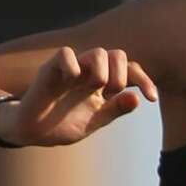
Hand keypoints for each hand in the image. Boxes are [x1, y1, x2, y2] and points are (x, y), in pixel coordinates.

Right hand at [3, 47, 157, 146]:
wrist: (33, 132)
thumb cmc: (62, 125)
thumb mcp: (95, 121)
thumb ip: (115, 109)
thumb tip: (137, 99)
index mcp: (102, 84)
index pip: (129, 70)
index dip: (144, 80)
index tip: (152, 98)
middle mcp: (89, 72)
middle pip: (117, 55)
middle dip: (120, 77)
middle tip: (109, 95)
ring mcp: (71, 69)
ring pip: (97, 53)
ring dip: (101, 73)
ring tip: (90, 90)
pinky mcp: (51, 69)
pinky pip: (67, 55)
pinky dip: (73, 69)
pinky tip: (69, 83)